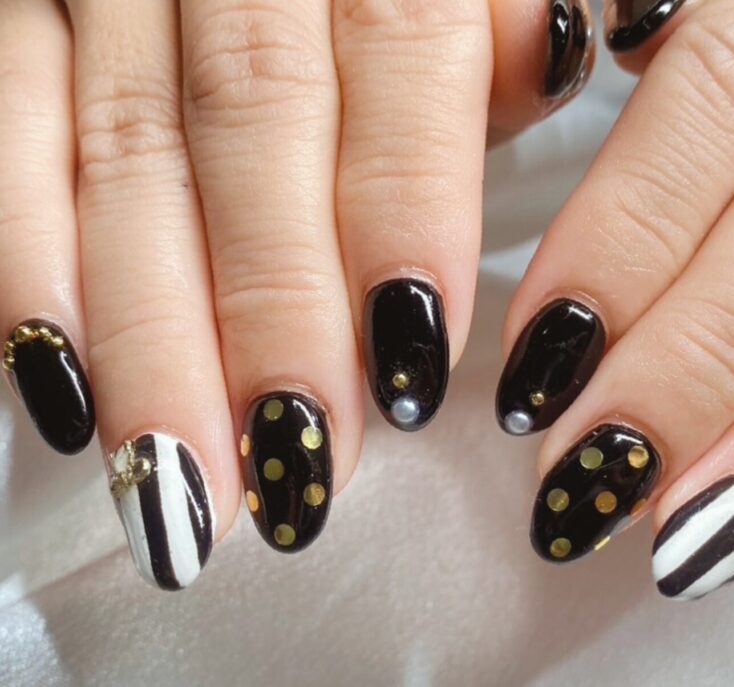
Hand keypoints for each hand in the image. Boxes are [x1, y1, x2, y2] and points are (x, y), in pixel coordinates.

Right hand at [0, 0, 594, 589]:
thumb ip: (496, 18)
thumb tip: (545, 59)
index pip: (402, 48)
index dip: (407, 210)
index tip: (412, 364)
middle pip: (255, 124)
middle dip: (277, 309)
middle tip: (301, 457)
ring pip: (129, 152)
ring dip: (154, 333)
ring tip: (189, 475)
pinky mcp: (22, 10)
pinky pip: (7, 122)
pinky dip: (27, 261)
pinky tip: (65, 384)